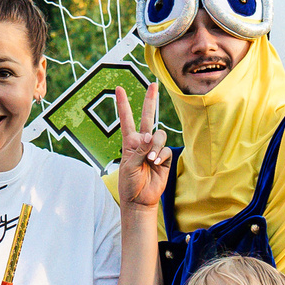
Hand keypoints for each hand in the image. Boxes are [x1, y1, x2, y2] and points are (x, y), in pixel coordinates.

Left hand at [115, 84, 170, 210]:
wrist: (140, 199)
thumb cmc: (129, 183)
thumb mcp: (129, 166)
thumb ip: (139, 150)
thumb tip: (150, 137)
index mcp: (130, 142)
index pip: (126, 120)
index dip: (123, 104)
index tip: (119, 89)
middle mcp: (142, 142)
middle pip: (148, 117)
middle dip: (150, 101)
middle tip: (153, 85)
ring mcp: (154, 149)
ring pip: (159, 135)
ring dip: (155, 145)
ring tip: (151, 160)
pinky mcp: (164, 157)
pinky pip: (166, 149)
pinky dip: (161, 155)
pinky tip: (156, 163)